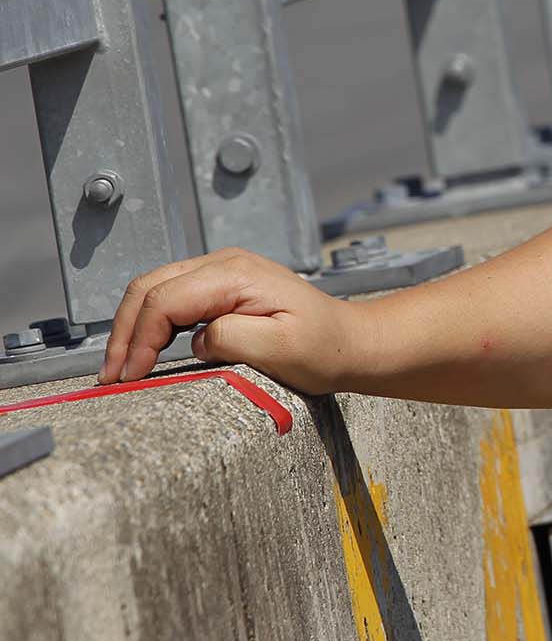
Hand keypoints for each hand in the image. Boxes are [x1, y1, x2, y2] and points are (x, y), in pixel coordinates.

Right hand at [99, 248, 366, 392]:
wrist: (351, 340)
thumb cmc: (324, 347)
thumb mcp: (281, 349)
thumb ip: (230, 338)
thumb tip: (195, 339)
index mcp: (237, 274)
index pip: (165, 300)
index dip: (140, 339)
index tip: (130, 377)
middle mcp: (225, 263)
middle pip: (149, 288)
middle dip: (124, 332)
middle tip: (111, 377)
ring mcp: (223, 270)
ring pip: (154, 289)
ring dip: (132, 327)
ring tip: (121, 368)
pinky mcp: (223, 285)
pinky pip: (172, 295)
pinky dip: (150, 322)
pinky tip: (145, 351)